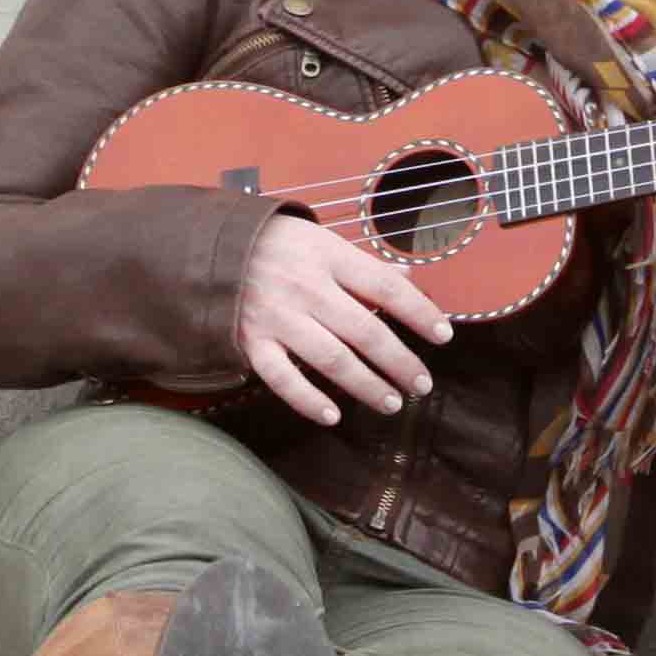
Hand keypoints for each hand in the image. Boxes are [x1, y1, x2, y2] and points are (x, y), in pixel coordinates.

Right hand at [227, 212, 452, 424]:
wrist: (210, 247)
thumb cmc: (276, 245)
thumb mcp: (321, 240)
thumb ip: (362, 264)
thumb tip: (408, 280)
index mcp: (329, 258)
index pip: (386, 287)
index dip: (419, 312)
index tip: (444, 335)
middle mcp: (308, 289)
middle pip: (366, 331)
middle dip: (399, 362)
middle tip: (421, 385)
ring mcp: (279, 318)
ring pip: (332, 359)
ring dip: (366, 385)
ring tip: (392, 402)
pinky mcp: (253, 342)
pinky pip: (283, 378)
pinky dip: (307, 400)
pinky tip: (333, 415)